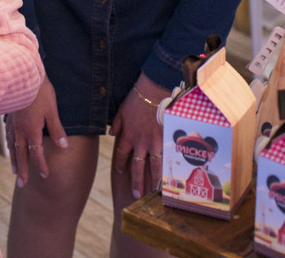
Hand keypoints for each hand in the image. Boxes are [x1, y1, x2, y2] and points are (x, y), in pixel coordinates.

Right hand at [5, 77, 67, 186]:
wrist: (22, 74)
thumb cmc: (40, 92)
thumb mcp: (52, 110)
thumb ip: (57, 129)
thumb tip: (64, 146)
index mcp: (32, 130)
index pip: (37, 153)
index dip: (41, 165)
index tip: (44, 176)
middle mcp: (20, 130)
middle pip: (21, 154)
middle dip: (23, 170)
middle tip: (22, 185)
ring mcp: (13, 124)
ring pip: (13, 147)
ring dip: (15, 161)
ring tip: (15, 172)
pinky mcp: (9, 117)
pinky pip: (9, 137)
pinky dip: (10, 146)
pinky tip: (11, 149)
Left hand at [110, 74, 169, 199]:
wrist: (154, 90)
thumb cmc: (137, 98)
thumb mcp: (121, 111)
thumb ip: (117, 125)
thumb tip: (111, 134)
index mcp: (127, 136)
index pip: (121, 155)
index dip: (120, 165)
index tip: (120, 173)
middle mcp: (140, 143)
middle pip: (137, 166)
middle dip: (136, 181)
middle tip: (136, 195)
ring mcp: (154, 142)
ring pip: (154, 166)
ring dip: (154, 180)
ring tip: (154, 192)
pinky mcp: (167, 138)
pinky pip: (168, 157)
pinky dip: (169, 167)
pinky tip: (172, 177)